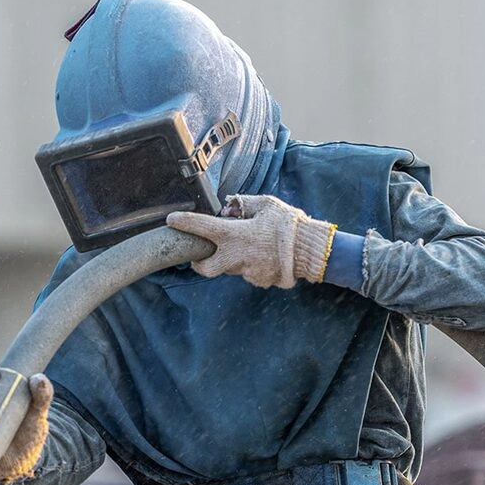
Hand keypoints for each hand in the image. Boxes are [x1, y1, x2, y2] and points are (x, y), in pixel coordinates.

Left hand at [167, 194, 336, 288]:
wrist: (312, 250)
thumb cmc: (289, 224)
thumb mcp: (266, 204)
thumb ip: (244, 203)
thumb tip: (230, 205)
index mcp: (234, 234)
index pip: (201, 227)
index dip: (183, 223)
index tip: (172, 220)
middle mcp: (235, 256)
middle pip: (204, 268)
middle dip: (199, 263)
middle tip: (201, 255)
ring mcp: (246, 272)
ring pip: (229, 268)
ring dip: (232, 259)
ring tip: (250, 247)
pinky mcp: (258, 281)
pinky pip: (248, 273)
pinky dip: (251, 265)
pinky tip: (263, 256)